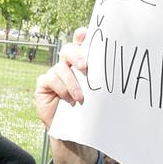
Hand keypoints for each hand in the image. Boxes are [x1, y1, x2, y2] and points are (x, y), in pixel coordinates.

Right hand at [35, 28, 97, 163]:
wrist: (73, 130)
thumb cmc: (88, 109)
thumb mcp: (96, 93)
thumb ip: (100, 79)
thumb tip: (118, 71)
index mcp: (81, 63)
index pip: (80, 43)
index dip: (82, 36)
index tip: (85, 33)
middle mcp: (67, 64)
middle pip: (68, 49)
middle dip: (76, 55)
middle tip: (85, 67)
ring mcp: (54, 73)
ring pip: (61, 68)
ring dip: (72, 83)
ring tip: (80, 98)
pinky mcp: (44, 83)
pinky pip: (51, 79)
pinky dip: (62, 89)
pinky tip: (69, 101)